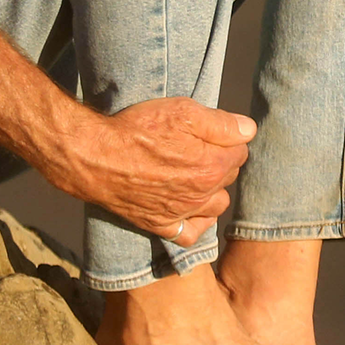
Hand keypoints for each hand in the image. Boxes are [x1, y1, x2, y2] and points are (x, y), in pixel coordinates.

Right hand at [47, 97, 254, 246]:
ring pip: (217, 204)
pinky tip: (190, 206)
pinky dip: (197, 221)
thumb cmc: (137, 129)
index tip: (209, 130)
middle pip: (229, 175)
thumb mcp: (181, 111)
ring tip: (194, 172)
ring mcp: (183, 214)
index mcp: (212, 166)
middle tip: (196, 145)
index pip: (241, 150)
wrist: (96, 157)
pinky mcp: (162, 226)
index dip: (227, 136)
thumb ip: (220, 123)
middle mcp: (203, 195)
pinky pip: (192, 233)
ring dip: (212, 189)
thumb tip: (248, 130)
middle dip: (220, 159)